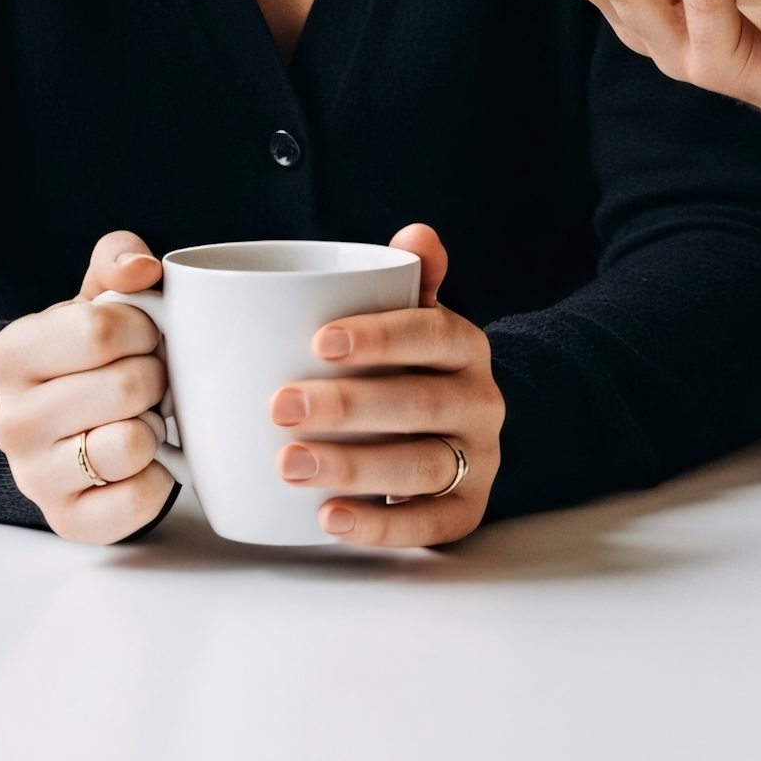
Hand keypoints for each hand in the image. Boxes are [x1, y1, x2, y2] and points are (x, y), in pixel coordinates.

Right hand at [0, 230, 174, 542]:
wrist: (62, 425)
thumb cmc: (89, 354)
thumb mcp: (97, 296)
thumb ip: (118, 258)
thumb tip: (142, 268)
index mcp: (12, 353)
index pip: (102, 330)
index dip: (143, 328)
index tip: (141, 335)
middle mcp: (10, 420)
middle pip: (127, 386)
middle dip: (156, 376)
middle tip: (146, 379)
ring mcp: (33, 478)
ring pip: (131, 444)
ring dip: (154, 427)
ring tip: (139, 417)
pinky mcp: (67, 520)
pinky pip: (138, 500)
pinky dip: (158, 478)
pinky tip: (142, 462)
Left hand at [272, 223, 504, 547]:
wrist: (466, 433)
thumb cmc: (416, 370)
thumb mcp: (418, 321)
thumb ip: (412, 281)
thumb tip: (417, 234)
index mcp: (466, 347)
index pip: (433, 334)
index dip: (381, 336)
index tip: (319, 341)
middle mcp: (481, 401)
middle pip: (420, 404)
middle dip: (348, 406)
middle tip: (279, 406)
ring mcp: (478, 459)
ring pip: (421, 466)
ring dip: (353, 467)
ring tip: (289, 464)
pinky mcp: (466, 510)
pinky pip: (429, 525)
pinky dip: (378, 526)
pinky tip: (328, 518)